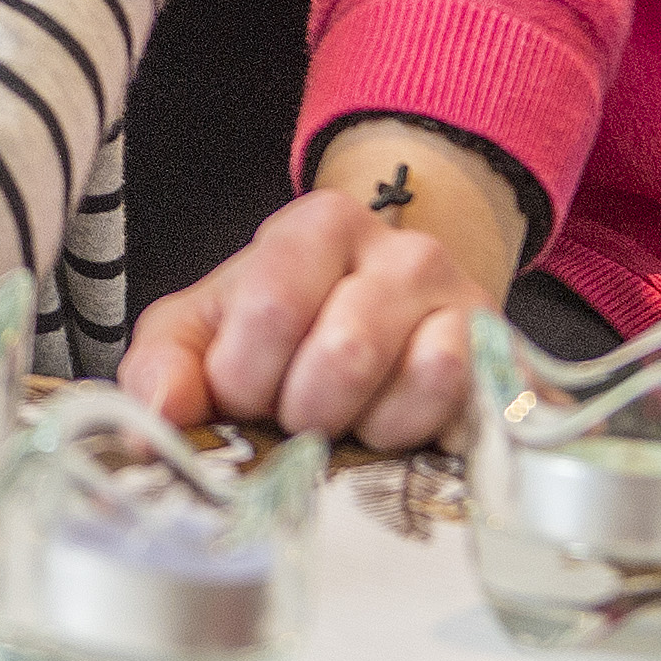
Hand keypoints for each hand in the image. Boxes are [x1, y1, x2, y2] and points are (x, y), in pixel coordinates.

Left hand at [116, 122, 525, 448]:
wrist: (391, 331)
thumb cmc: (285, 334)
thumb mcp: (206, 334)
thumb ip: (163, 366)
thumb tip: (157, 417)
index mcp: (317, 226)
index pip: (271, 308)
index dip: (245, 378)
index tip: (243, 396)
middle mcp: (401, 249)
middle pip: (343, 351)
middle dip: (303, 412)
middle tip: (296, 417)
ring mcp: (463, 300)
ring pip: (410, 377)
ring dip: (361, 428)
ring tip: (345, 421)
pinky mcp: (503, 358)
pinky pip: (462, 400)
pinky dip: (415, 434)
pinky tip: (393, 429)